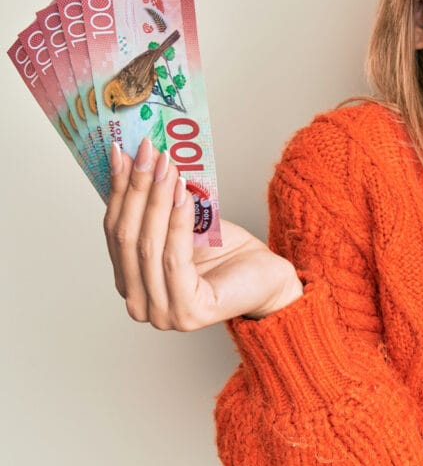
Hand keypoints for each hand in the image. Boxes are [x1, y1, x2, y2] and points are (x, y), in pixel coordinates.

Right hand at [103, 138, 302, 329]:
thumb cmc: (226, 253)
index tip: (121, 151)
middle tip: (146, 153)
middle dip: (137, 188)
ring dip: (157, 199)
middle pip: (127, 237)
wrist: (266, 277)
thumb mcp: (182, 224)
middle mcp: (139, 304)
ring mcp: (161, 314)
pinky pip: (173, 258)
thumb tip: (134, 161)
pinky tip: (183, 195)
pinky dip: (177, 222)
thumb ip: (154, 209)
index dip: (117, 189)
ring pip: (148, 246)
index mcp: (130, 283)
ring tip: (167, 166)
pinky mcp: (187, 312)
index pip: (113, 231)